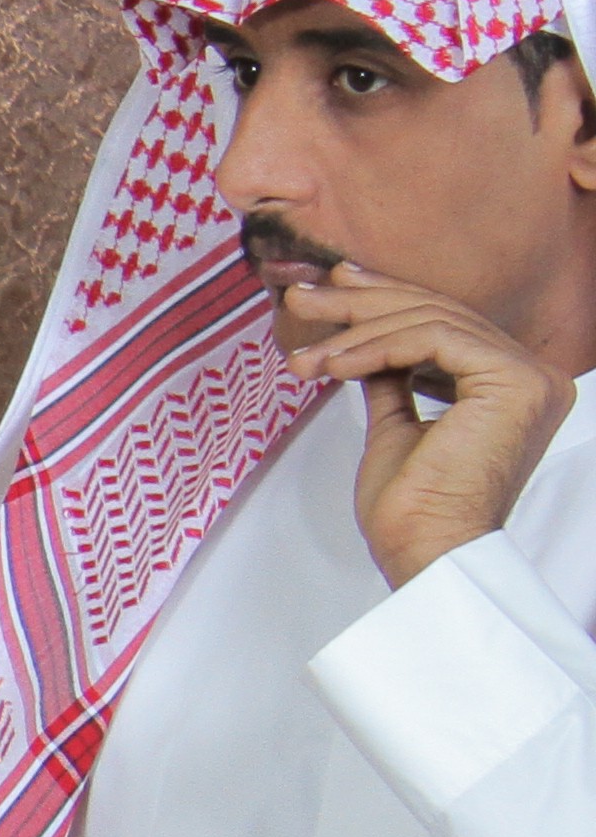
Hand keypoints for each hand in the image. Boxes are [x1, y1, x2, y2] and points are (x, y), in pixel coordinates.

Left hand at [290, 260, 577, 586]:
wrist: (424, 549)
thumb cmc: (410, 506)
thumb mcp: (396, 424)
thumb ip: (393, 378)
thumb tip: (365, 342)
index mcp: (512, 385)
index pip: (445, 323)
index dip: (385, 298)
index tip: (332, 287)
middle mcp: (533, 375)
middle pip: (438, 313)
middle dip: (361, 302)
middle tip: (302, 298)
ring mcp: (530, 376)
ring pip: (431, 320)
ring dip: (355, 330)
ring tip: (305, 353)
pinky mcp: (514, 381)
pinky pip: (433, 338)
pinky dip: (376, 346)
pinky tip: (335, 364)